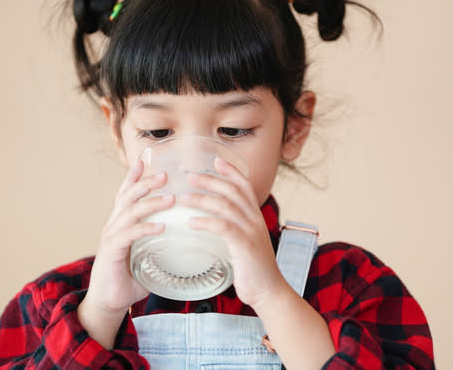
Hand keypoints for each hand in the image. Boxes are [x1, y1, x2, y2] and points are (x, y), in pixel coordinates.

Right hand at [81, 159, 173, 318]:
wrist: (108, 303)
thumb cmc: (130, 279)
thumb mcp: (147, 256)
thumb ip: (163, 245)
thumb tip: (189, 239)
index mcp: (121, 223)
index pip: (126, 195)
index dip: (134, 177)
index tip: (145, 160)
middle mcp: (114, 226)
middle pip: (128, 197)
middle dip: (146, 183)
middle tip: (165, 174)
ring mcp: (111, 238)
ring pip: (130, 212)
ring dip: (151, 203)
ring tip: (171, 198)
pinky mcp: (111, 253)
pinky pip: (128, 235)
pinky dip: (145, 228)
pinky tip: (160, 226)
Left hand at [183, 157, 289, 308]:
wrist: (269, 292)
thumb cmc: (254, 271)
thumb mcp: (246, 244)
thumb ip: (235, 231)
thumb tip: (215, 225)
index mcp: (255, 217)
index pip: (244, 186)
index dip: (231, 171)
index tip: (216, 160)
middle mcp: (255, 220)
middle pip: (233, 191)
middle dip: (211, 180)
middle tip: (190, 175)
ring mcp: (251, 231)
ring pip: (226, 206)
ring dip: (202, 199)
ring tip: (183, 197)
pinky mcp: (245, 245)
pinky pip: (223, 227)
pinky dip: (205, 222)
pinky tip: (190, 222)